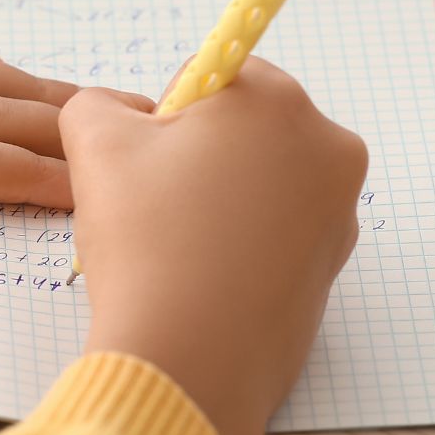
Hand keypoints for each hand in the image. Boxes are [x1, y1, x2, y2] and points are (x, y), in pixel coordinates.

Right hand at [59, 59, 366, 434]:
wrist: (187, 360)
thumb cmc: (146, 242)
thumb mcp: (95, 144)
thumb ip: (96, 102)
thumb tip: (114, 112)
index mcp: (279, 101)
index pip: (215, 73)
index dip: (169, 114)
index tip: (150, 160)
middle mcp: (328, 148)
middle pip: (244, 127)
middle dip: (197, 155)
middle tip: (155, 206)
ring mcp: (338, 213)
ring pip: (259, 182)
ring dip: (218, 200)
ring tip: (177, 247)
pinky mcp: (331, 269)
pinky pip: (274, 234)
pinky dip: (239, 244)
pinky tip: (203, 276)